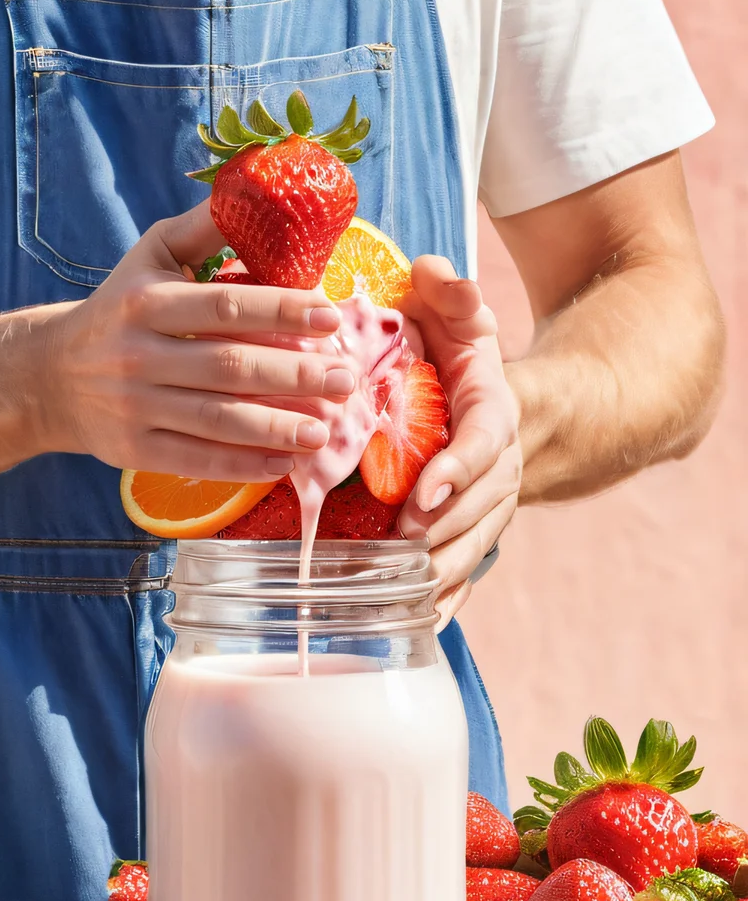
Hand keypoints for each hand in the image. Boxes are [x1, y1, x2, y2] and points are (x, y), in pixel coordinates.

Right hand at [34, 201, 354, 483]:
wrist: (49, 374)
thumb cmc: (119, 307)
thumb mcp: (150, 255)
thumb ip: (202, 228)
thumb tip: (255, 189)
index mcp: (146, 301)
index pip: (225, 306)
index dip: (282, 311)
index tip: (331, 317)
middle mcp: (138, 354)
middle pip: (230, 367)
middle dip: (295, 375)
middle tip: (346, 379)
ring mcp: (134, 406)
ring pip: (218, 420)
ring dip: (278, 427)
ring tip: (326, 431)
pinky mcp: (132, 449)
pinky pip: (196, 460)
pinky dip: (243, 466)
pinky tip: (285, 464)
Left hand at [395, 257, 520, 620]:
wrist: (489, 395)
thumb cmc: (456, 346)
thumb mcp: (453, 308)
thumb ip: (446, 288)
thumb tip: (435, 273)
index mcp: (493, 410)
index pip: (483, 443)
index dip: (457, 469)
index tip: (423, 493)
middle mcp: (500, 465)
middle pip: (480, 507)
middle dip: (443, 531)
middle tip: (400, 547)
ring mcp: (490, 504)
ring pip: (474, 546)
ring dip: (441, 573)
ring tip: (400, 594)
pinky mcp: (473, 530)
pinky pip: (466, 572)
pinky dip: (448, 602)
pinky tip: (419, 627)